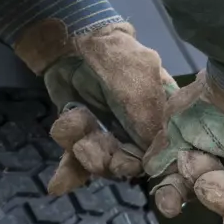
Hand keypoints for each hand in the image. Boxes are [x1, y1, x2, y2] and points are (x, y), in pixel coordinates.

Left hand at [0, 0, 175, 194]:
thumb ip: (149, 121)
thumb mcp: (137, 82)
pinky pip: (76, 164)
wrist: (66, 38)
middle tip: (92, 144)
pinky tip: (56, 185)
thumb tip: (156, 161)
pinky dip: (68, 174)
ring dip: (83, 151)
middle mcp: (140, 133)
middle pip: (131, 167)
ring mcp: (110, 135)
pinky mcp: (83, 137)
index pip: (167, 157)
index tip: (137, 172)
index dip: (156, 173)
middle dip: (110, 160)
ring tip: (73, 121)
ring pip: (101, 165)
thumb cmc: (110, 54)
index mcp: (163, 120)